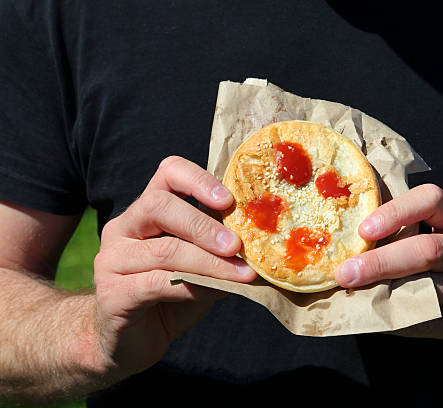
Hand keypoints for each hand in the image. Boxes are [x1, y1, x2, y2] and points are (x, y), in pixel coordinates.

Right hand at [92, 156, 256, 378]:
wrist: (132, 342)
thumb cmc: (172, 297)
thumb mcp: (199, 262)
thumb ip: (216, 245)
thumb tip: (259, 236)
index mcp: (146, 211)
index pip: (168, 173)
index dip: (198, 180)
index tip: (229, 201)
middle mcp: (123, 228)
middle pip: (158, 205)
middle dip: (203, 225)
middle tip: (237, 246)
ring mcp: (111, 260)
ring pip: (165, 250)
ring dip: (209, 262)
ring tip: (242, 275)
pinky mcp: (111, 294)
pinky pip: (156, 284)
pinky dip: (194, 288)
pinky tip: (219, 293)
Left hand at [334, 184, 442, 370]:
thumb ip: (411, 240)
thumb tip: (350, 249)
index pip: (433, 198)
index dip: (396, 211)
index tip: (363, 230)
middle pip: (429, 249)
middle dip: (381, 261)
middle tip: (345, 273)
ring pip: (430, 287)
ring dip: (385, 293)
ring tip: (353, 295)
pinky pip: (431, 320)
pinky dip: (398, 319)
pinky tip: (377, 318)